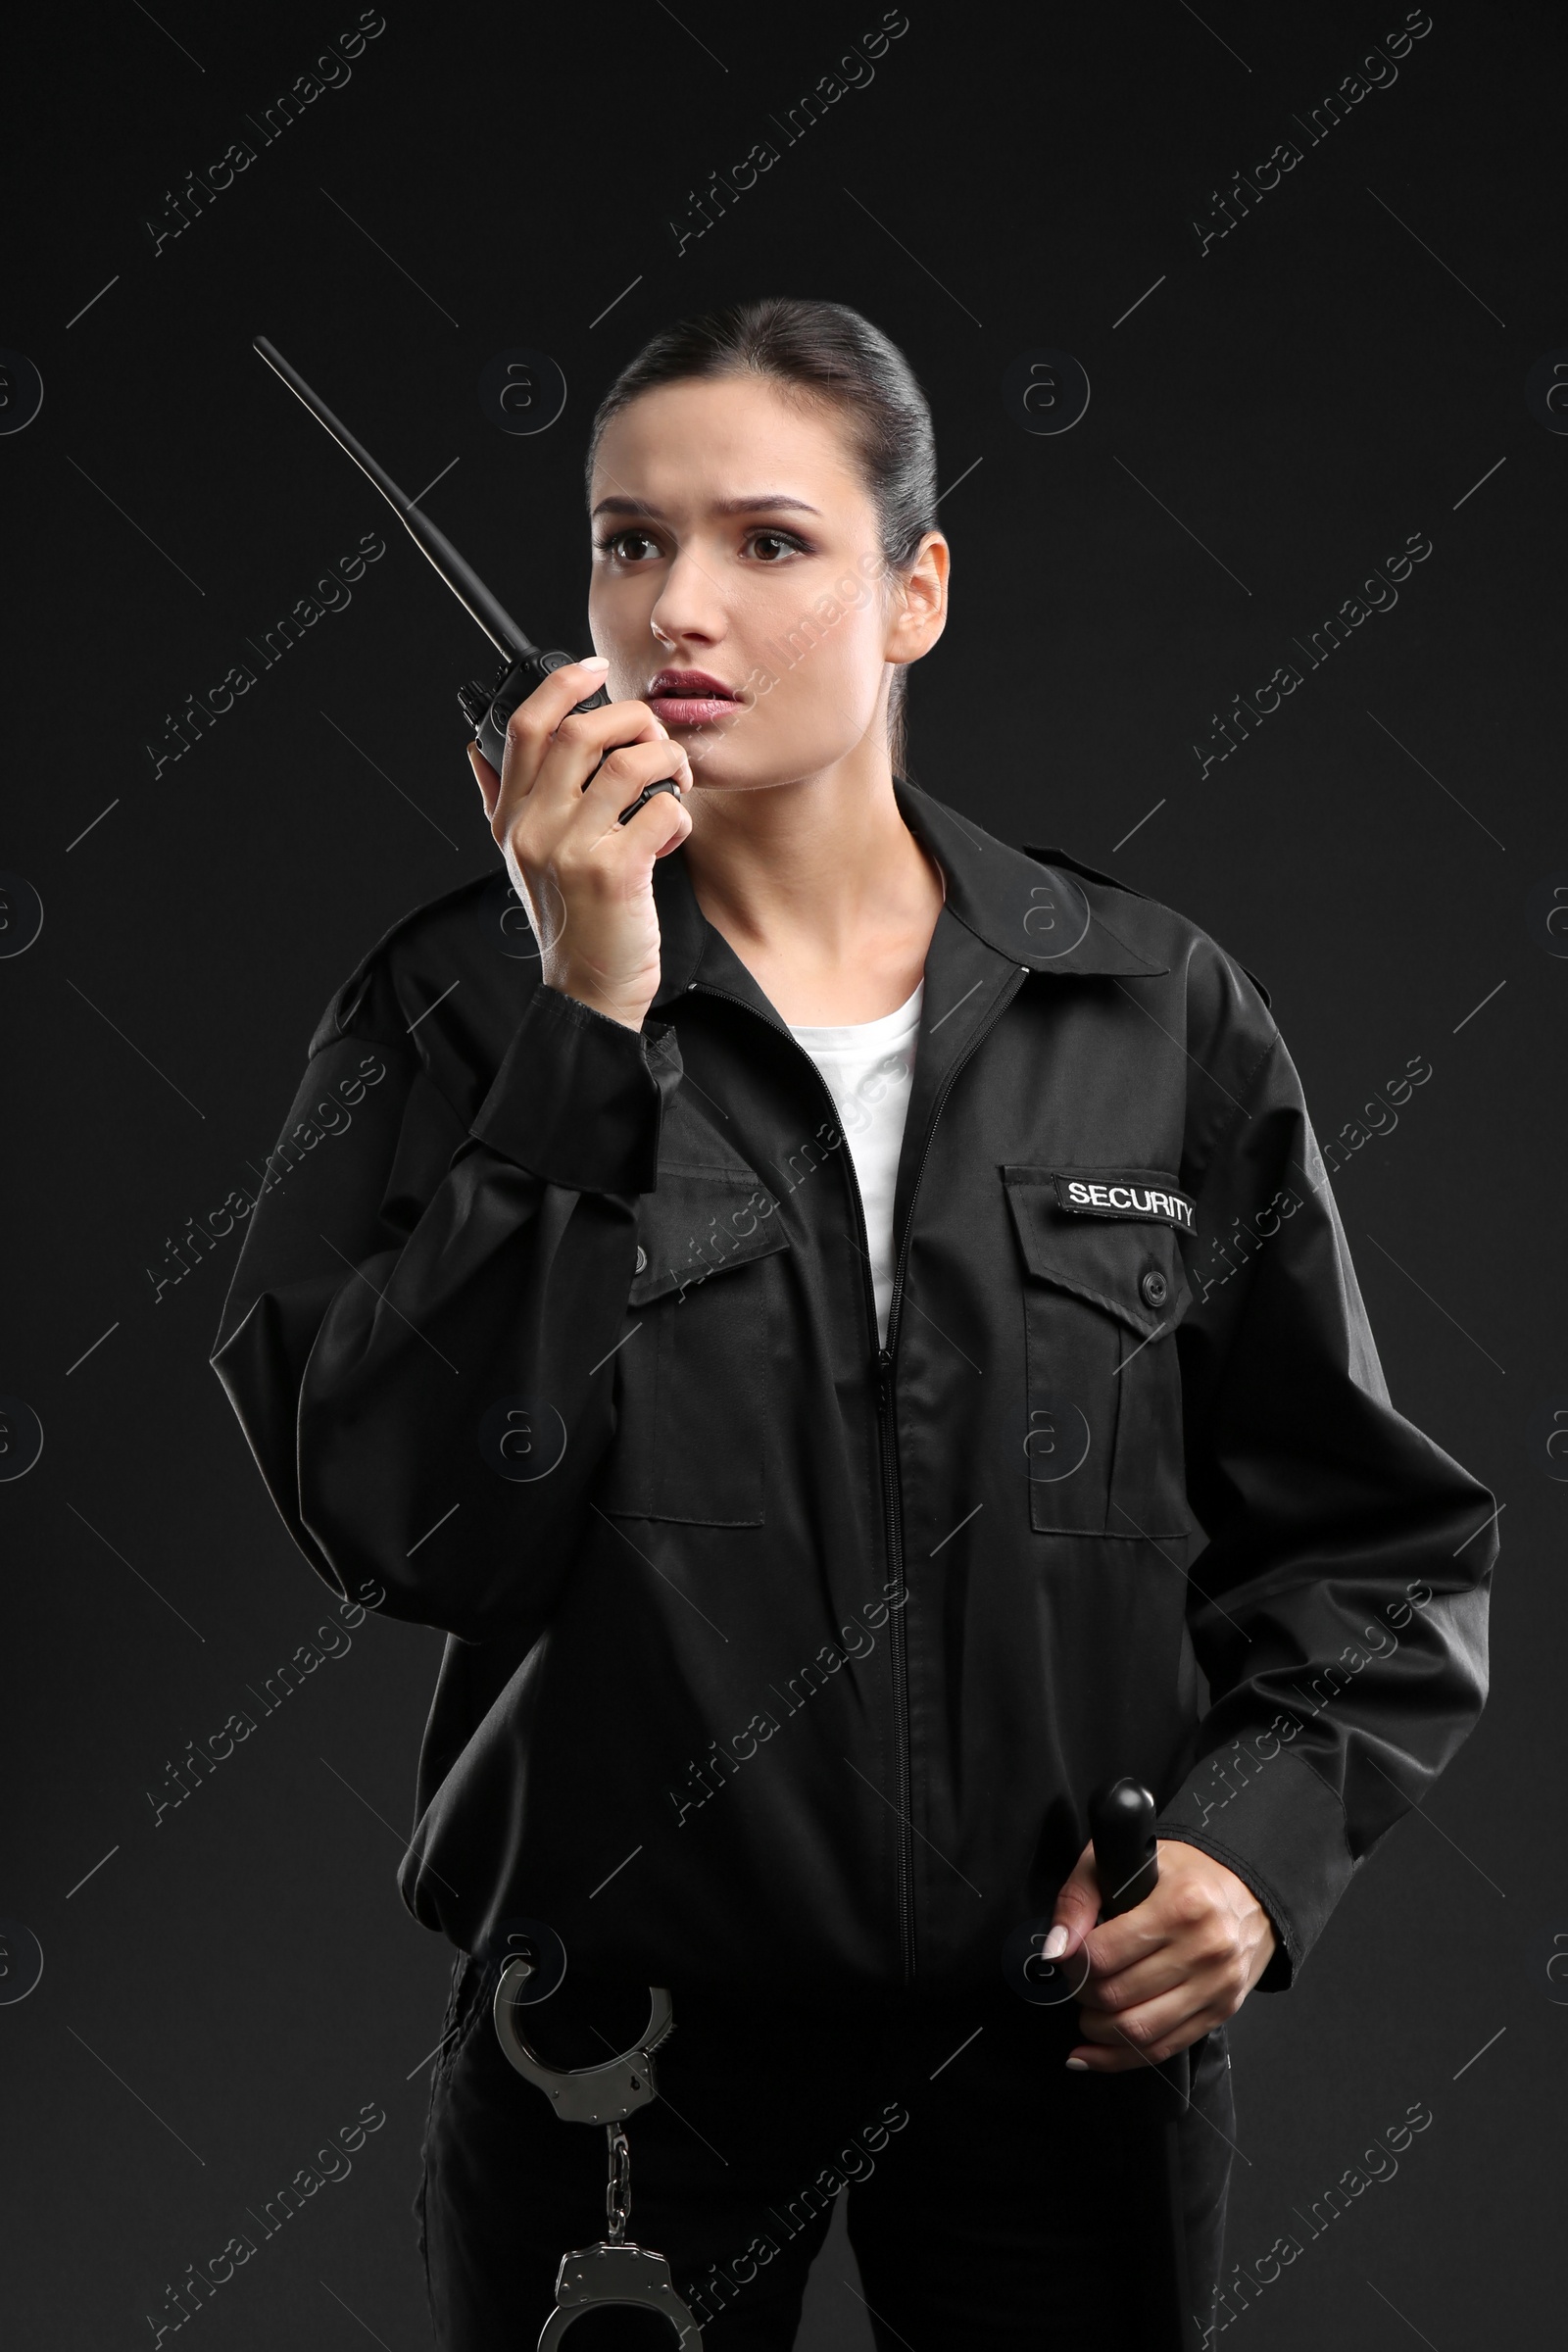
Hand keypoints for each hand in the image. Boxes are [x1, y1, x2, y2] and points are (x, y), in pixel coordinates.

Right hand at [467, 657, 693, 1031]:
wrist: (587, 991)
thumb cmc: (569, 922)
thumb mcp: (519, 860)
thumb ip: (499, 802)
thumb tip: (477, 750)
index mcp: (512, 818)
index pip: (527, 728)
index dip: (562, 685)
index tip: (592, 670)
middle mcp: (535, 829)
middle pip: (581, 733)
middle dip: (632, 721)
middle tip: (654, 740)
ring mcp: (572, 850)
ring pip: (629, 764)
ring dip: (667, 762)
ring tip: (675, 782)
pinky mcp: (614, 873)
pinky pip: (660, 811)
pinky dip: (679, 814)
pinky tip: (672, 833)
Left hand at [1044, 1839, 1276, 2072]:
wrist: (1249, 1891)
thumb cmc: (1182, 1873)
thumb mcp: (1126, 1860)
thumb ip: (1079, 1898)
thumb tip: (1055, 1949)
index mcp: (1181, 1904)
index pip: (1104, 1954)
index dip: (1071, 1962)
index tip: (1064, 1957)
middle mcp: (1205, 1948)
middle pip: (1117, 1995)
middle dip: (1081, 1995)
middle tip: (1075, 1980)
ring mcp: (1216, 1985)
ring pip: (1138, 2031)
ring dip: (1097, 2031)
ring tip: (1085, 2014)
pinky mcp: (1221, 2011)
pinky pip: (1163, 2049)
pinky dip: (1119, 2058)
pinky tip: (1091, 2053)